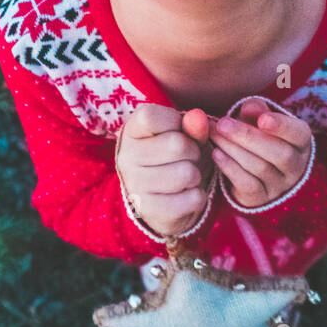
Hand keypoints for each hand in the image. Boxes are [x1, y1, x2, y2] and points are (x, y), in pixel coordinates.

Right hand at [117, 103, 213, 238]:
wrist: (162, 195)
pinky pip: (192, 198)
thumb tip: (199, 118)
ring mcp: (135, 185)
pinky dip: (197, 196)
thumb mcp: (182, 134)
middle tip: (187, 157)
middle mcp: (127, 157)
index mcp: (131, 131)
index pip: (151, 117)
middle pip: (176, 144)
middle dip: (193, 150)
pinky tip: (184, 194)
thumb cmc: (173, 154)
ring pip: (187, 173)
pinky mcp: (150, 210)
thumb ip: (192, 125)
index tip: (176, 130)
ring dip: (196, 175)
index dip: (174, 121)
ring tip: (185, 175)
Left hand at [208, 97, 312, 209]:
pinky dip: (230, 168)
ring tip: (213, 134)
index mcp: (300, 141)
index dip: (282, 126)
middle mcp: (296, 166)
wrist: (253, 169)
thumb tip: (249, 109)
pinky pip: (248, 185)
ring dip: (233, 149)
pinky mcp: (261, 198)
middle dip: (247, 136)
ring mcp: (280, 185)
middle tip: (222, 123)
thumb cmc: (258, 135)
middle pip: (279, 153)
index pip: (298, 134)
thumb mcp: (259, 118)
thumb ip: (255, 111)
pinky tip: (216, 154)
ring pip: (260, 168)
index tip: (262, 119)